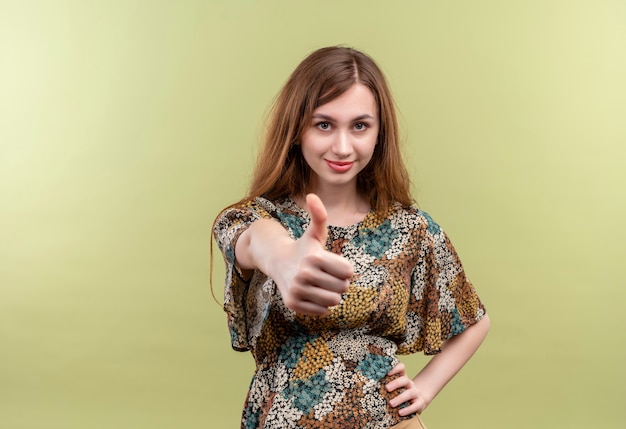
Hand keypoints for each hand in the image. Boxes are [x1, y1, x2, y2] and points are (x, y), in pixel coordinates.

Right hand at [271, 194, 352, 315]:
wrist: (277, 262)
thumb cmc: (303, 247)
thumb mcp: (314, 232)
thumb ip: (319, 215)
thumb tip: (312, 195)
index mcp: (314, 257)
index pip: (349, 271)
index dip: (345, 268)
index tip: (334, 263)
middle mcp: (304, 274)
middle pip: (343, 287)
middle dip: (339, 282)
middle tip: (327, 275)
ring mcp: (297, 290)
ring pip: (333, 301)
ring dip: (331, 294)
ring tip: (321, 284)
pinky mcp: (293, 303)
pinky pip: (322, 311)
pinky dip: (321, 305)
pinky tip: (313, 293)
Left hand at [385, 362, 429, 415]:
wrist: (418, 401)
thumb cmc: (401, 393)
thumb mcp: (395, 388)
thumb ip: (386, 385)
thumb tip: (368, 386)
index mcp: (403, 378)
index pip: (401, 368)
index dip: (395, 368)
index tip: (387, 373)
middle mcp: (410, 384)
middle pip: (404, 380)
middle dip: (395, 384)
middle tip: (386, 388)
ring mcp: (416, 393)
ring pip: (410, 393)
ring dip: (400, 398)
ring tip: (391, 404)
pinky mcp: (420, 403)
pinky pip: (415, 406)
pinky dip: (408, 410)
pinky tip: (400, 413)